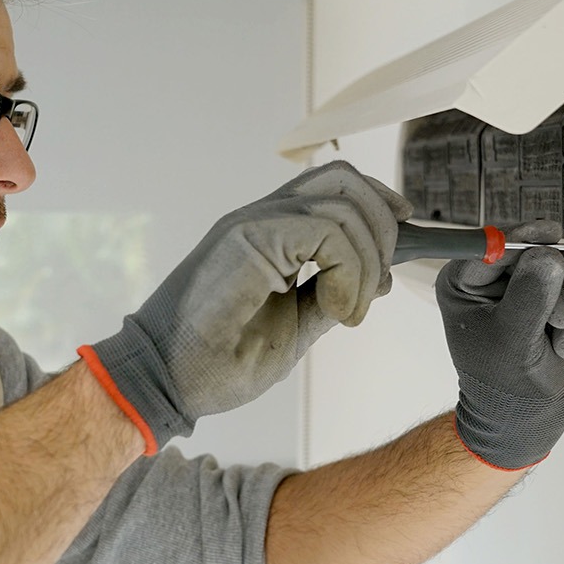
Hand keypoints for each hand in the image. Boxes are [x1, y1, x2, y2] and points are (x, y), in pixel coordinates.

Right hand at [81, 162, 410, 453]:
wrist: (166, 382)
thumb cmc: (217, 362)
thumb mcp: (296, 328)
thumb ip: (330, 297)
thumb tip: (377, 279)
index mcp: (270, 232)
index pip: (336, 188)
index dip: (379, 209)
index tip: (396, 252)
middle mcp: (261, 217)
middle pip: (345, 180)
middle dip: (382, 228)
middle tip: (375, 287)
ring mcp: (253, 222)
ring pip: (343, 202)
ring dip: (367, 259)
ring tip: (350, 311)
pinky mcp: (249, 238)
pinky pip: (327, 231)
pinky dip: (349, 270)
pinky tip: (337, 308)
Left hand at [436, 220, 563, 469]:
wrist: (529, 420)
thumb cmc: (505, 388)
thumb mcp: (514, 340)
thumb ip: (529, 296)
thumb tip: (546, 256)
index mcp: (464, 284)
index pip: (493, 246)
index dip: (523, 239)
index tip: (549, 235)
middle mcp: (494, 281)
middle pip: (537, 253)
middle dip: (558, 290)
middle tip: (560, 323)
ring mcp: (527, 289)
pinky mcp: (555, 300)